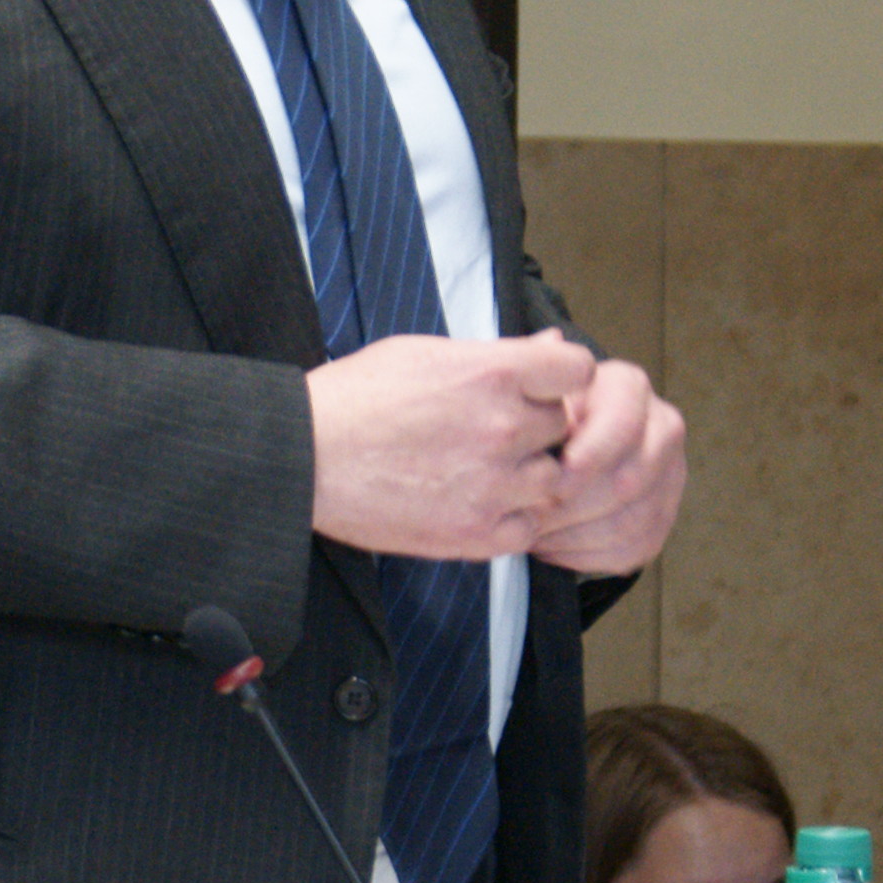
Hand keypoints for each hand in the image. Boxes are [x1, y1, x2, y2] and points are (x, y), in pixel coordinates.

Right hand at [304, 332, 599, 558]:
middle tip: (491, 432)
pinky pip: (528, 527)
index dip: (560, 379)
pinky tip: (477, 501)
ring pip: (553, 479)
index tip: (538, 388)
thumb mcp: (426, 353)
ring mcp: (494, 484)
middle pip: (563, 426)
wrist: (305, 457)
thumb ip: (498, 354)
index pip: (578, 370)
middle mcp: (503, 427)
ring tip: (483, 469)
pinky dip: (510, 517)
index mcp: (492, 372)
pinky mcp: (477, 533)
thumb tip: (553, 348)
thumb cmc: (356, 397)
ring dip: (528, 474)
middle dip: (536, 427)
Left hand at [524, 351, 684, 576]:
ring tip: (531, 533)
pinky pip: (635, 549)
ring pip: (633, 519)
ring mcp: (669, 475)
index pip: (623, 422)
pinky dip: (587, 556)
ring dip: (576, 534)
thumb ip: (537, 371)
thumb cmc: (534, 415)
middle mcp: (661, 426)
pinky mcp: (663, 517)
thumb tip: (551, 343)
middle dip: (574, 504)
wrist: (551, 451)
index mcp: (628, 387)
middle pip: (630, 479)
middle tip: (529, 514)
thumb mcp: (530, 387)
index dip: (591, 453)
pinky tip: (550, 548)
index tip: (555, 474)